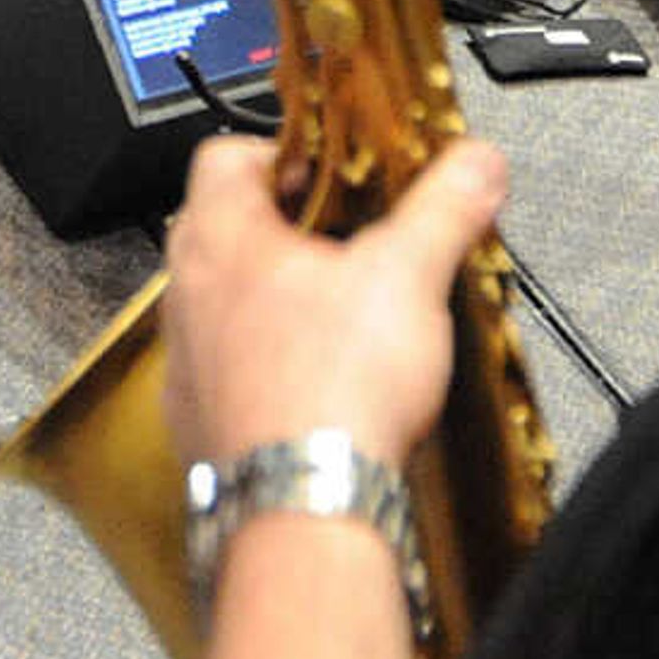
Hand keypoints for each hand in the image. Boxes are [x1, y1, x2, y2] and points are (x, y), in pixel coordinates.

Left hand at [161, 135, 507, 472]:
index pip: (226, 153)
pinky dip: (264, 369)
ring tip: (335, 313)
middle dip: (284, 229)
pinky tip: (317, 384)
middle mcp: (186, 295)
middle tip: (341, 239)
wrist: (302, 506)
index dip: (284, 151)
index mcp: (221, 236)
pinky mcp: (200, 423)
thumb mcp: (409, 274)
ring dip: (268, 301)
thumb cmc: (331, 393)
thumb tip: (472, 164)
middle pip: (222, 230)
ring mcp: (186, 363)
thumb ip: (445, 208)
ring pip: (219, 306)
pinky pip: (225, 375)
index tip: (328, 169)